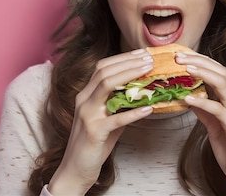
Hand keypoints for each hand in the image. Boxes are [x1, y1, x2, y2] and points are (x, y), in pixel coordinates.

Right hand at [48, 49, 154, 194]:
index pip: (102, 67)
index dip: (123, 58)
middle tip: (150, 59)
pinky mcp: (94, 131)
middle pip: (105, 71)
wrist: (75, 170)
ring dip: (130, 76)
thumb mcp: (107, 119)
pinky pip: (116, 119)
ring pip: (107, 86)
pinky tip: (149, 109)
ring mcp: (87, 115)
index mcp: (86, 95)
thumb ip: (119, 106)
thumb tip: (143, 95)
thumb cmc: (94, 144)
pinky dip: (134, 112)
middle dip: (129, 62)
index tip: (142, 54)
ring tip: (150, 72)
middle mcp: (84, 100)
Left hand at [176, 51, 225, 195]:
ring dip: (201, 73)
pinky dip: (202, 102)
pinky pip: (218, 109)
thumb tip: (189, 97)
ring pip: (222, 83)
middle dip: (198, 60)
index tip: (180, 55)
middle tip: (177, 56)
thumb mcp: (214, 125)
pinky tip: (188, 99)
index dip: (199, 60)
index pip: (217, 70)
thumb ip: (205, 110)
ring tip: (183, 68)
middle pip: (219, 70)